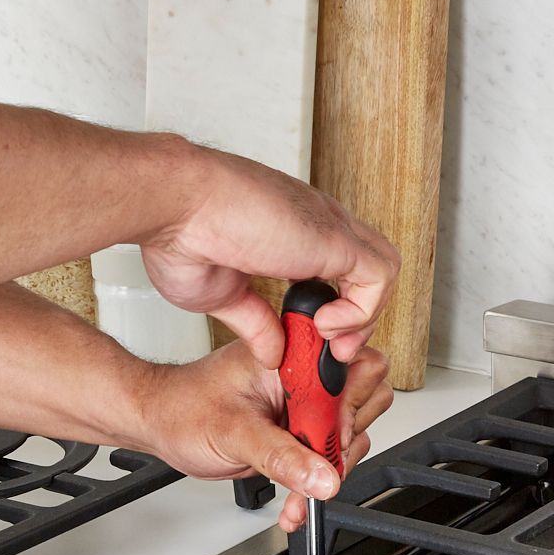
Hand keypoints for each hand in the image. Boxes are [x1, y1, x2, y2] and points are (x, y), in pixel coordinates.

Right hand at [140, 142, 399, 368]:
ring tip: (330, 338)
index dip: (337, 311)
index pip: (339, 272)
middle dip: (358, 318)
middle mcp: (315, 226)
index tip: (313, 341)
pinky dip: (363, 309)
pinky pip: (380, 275)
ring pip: (383, 271)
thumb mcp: (225, 296)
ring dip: (365, 316)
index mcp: (290, 234)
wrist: (171, 202)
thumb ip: (257, 323)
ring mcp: (327, 228)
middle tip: (332, 349)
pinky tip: (325, 323)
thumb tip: (274, 351)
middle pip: (368, 271)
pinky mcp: (334, 237)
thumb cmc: (181, 230)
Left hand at [140, 340, 392, 529]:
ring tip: (300, 492)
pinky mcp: (301, 432)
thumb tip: (323, 477)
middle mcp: (305, 377)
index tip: (329, 432)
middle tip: (316, 461)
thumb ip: (282, 456)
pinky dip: (315, 485)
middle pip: (367, 399)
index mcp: (293, 356)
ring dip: (330, 471)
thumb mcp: (234, 432)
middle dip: (344, 441)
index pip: (355, 364)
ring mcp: (306, 406)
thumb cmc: (185, 408)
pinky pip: (328, 458)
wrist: (161, 424)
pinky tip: (296, 503)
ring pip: (352, 435)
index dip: (351, 401)